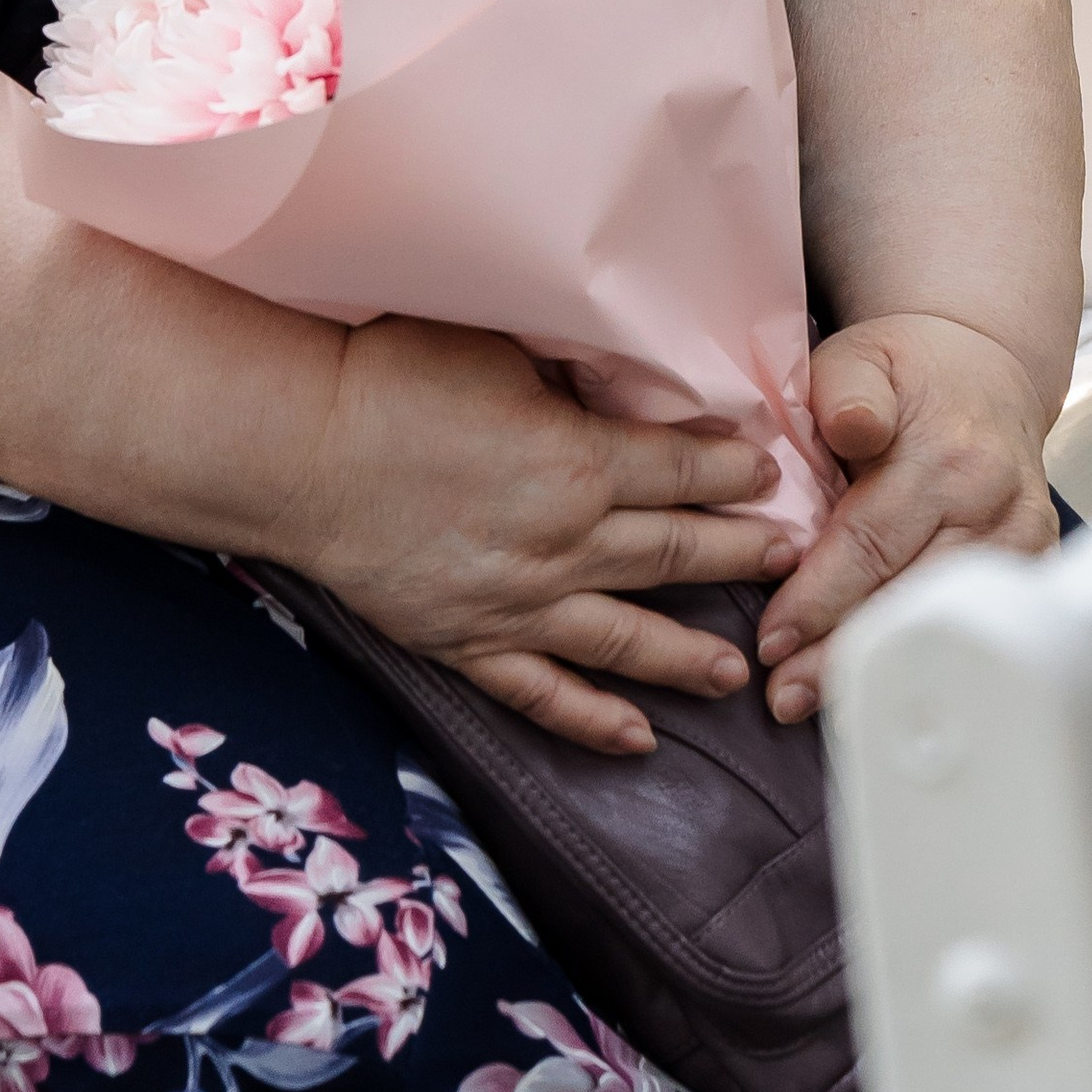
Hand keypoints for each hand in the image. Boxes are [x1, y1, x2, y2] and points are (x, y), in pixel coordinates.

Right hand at [293, 315, 789, 755]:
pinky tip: (638, 740)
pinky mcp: (471, 642)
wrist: (301, 452)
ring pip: (629, 638)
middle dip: (739, 554)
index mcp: (579, 462)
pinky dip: (593, 721)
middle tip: (790, 562)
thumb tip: (619, 384)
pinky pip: (545, 694)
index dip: (734, 473)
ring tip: (739, 668)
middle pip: (676, 553)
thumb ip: (569, 377)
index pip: (684, 473)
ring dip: (691, 655)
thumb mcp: (499, 351)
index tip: (769, 474)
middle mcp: (566, 542)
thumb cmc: (390, 382)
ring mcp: (521, 604)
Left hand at [749, 313, 1058, 723]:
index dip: (818, 597)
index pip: (872, 541)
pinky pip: (976, 625)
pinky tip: (881, 684)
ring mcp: (1022, 540)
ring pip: (944, 622)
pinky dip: (926, 658)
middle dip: (839, 652)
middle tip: (782, 695)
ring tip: (815, 701)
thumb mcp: (862, 357)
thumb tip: (854, 427)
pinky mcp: (1033, 565)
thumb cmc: (910, 373)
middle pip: (909, 596)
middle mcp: (995, 503)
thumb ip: (847, 389)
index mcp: (948, 453)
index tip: (771, 640)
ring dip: (878, 667)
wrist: (985, 372)